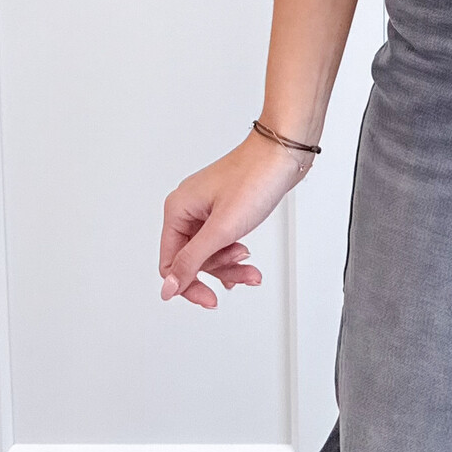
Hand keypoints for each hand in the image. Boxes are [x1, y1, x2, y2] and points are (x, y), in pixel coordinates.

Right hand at [158, 129, 310, 308]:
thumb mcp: (222, 228)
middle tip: (242, 274)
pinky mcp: (225, 208)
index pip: (170, 263)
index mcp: (178, 209)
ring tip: (251, 269)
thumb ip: (192, 260)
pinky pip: (222, 240)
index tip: (209, 298)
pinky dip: (234, 252)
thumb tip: (167, 288)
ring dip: (230, 264)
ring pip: (209, 252)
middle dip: (219, 271)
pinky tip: (245, 262)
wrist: (284, 153)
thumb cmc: (255, 178)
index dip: (189, 284)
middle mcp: (188, 208)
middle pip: (192, 259)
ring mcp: (207, 208)